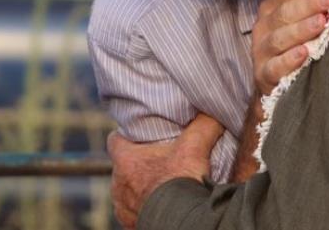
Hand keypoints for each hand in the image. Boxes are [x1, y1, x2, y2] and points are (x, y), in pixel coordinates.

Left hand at [107, 114, 224, 228]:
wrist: (182, 221)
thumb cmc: (182, 183)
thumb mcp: (196, 146)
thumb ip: (203, 124)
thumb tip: (212, 110)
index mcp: (126, 161)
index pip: (115, 140)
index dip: (128, 134)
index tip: (141, 133)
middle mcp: (118, 186)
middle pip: (124, 167)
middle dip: (140, 163)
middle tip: (162, 158)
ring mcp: (123, 208)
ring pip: (129, 191)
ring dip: (142, 187)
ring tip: (164, 184)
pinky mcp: (132, 225)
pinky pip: (135, 212)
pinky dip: (147, 207)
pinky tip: (164, 204)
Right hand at [252, 0, 328, 93]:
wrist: (277, 84)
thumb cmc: (293, 44)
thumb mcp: (298, 18)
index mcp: (271, 9)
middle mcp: (263, 27)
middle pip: (285, 11)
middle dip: (309, 3)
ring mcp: (262, 51)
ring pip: (279, 38)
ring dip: (301, 29)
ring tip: (321, 22)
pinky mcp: (264, 75)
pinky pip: (275, 67)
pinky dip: (289, 60)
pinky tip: (305, 53)